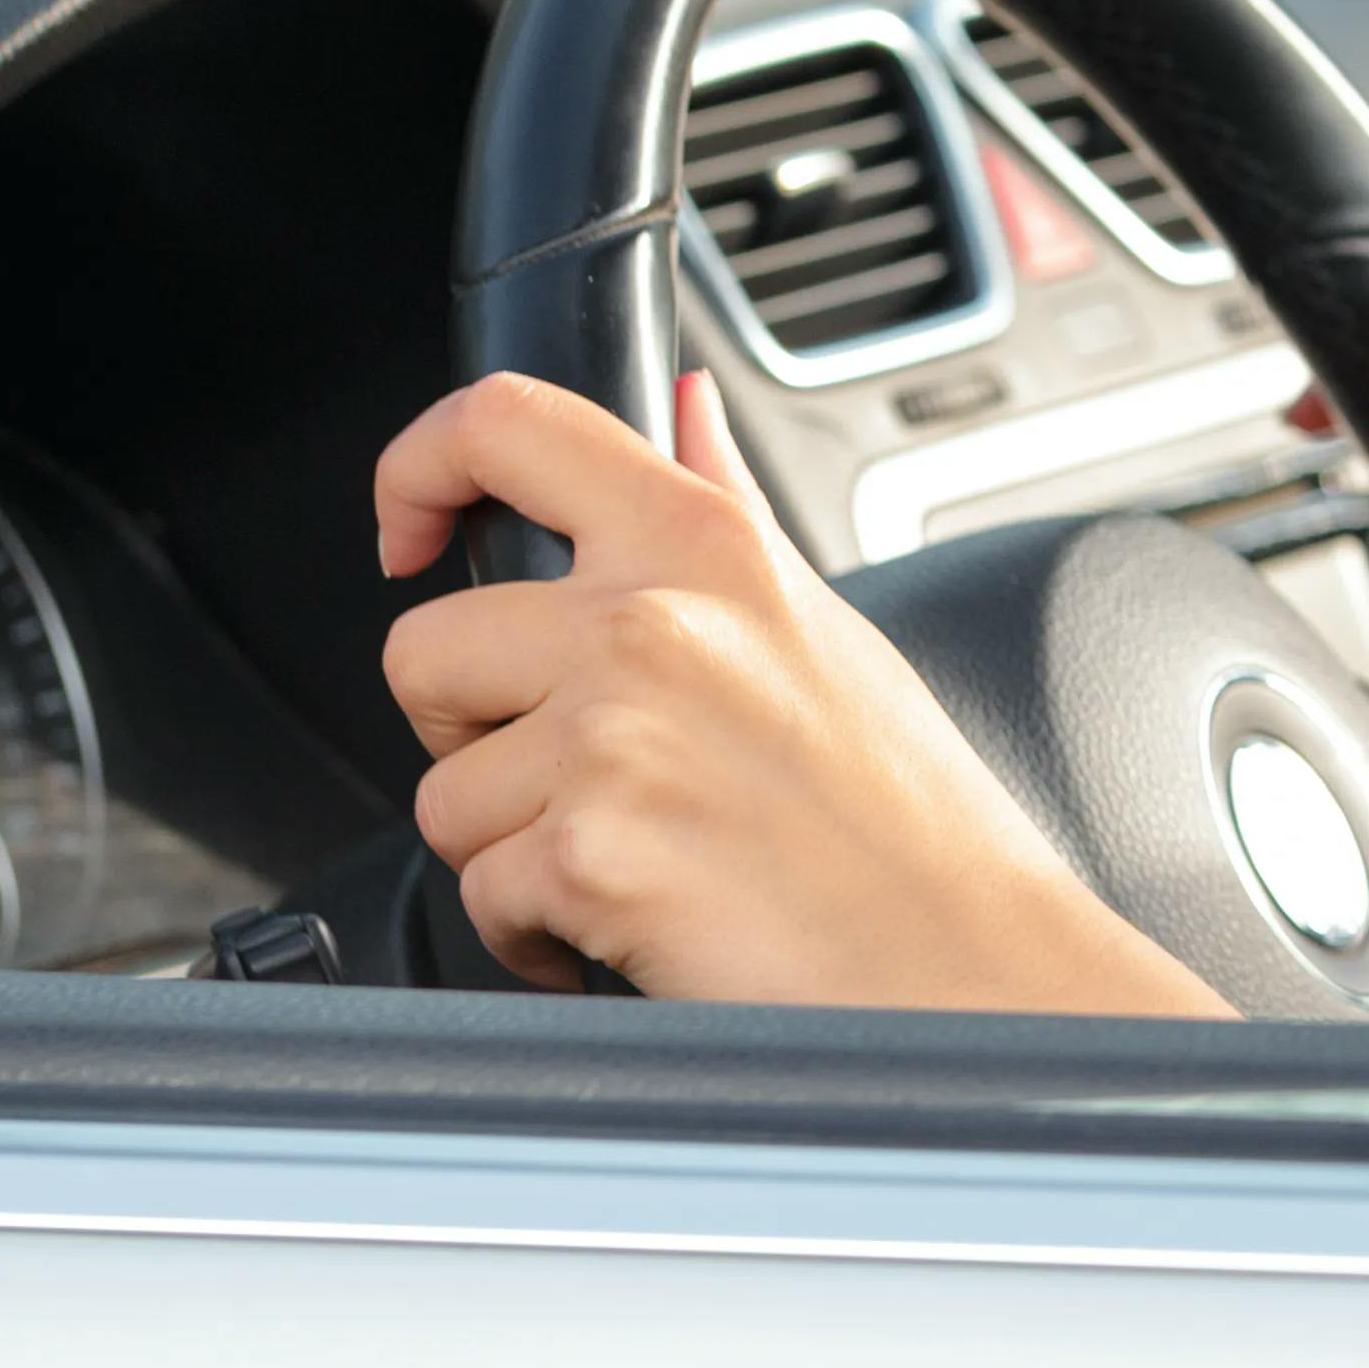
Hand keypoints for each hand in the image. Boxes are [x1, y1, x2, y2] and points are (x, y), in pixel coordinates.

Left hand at [373, 369, 1224, 1016]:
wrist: (957, 955)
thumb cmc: (904, 809)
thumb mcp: (822, 619)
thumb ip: (724, 506)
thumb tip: (684, 412)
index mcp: (703, 541)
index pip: (506, 427)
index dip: (418, 466)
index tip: (411, 532)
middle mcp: (648, 620)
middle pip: (422, 649)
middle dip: (466, 730)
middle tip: (565, 770)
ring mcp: (612, 736)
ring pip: (443, 794)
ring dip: (510, 848)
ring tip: (632, 857)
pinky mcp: (588, 853)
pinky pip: (481, 895)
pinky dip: (536, 932)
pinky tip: (633, 921)